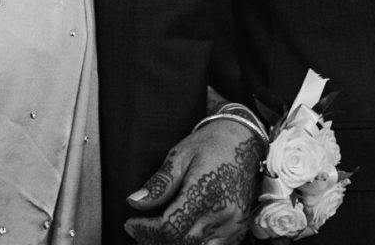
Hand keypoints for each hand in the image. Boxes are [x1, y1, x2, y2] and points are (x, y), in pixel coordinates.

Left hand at [124, 119, 262, 244]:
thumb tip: (134, 202)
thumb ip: (159, 184)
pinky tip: (178, 234)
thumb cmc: (210, 144)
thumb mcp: (180, 156)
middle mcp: (223, 213)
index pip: (170, 227)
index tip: (130, 223)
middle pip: (181, 243)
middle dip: (154, 240)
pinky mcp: (238, 230)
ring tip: (155, 234)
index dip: (145, 230)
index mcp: (206, 192)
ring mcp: (233, 224)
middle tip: (139, 230)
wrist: (244, 140)